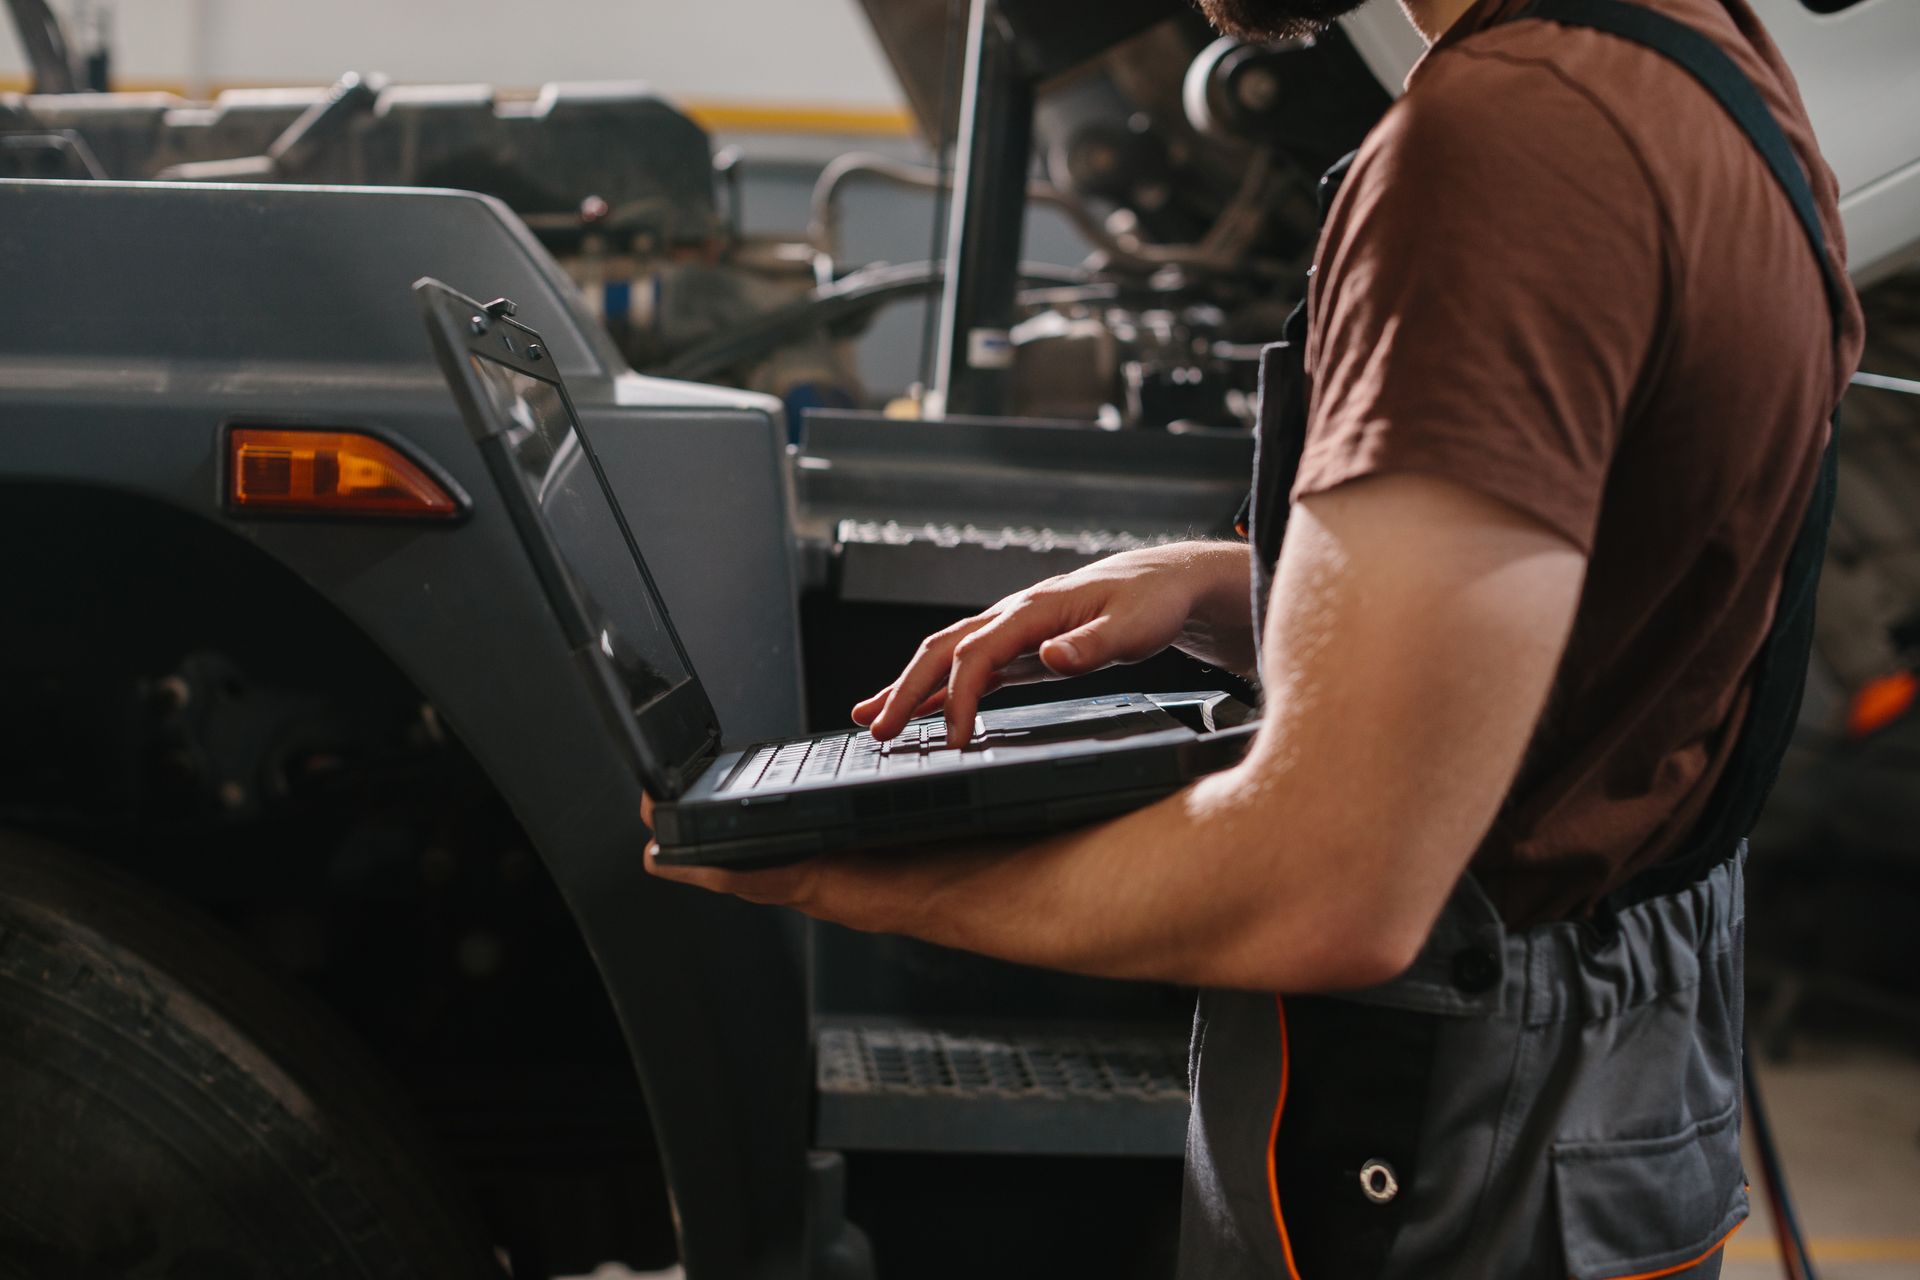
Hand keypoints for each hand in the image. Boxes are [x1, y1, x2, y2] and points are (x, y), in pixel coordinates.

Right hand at [853, 540, 1253, 744]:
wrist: (1163, 581)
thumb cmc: (1150, 602)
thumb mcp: (1132, 628)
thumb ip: (1090, 644)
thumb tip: (1049, 656)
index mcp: (1032, 610)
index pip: (977, 655)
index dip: (959, 698)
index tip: (954, 739)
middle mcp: (1012, 616)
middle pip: (942, 650)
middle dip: (905, 690)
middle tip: (875, 729)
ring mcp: (1013, 630)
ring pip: (946, 656)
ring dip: (909, 688)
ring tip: (871, 720)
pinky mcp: (1021, 647)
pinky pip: (969, 668)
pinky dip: (940, 691)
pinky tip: (922, 713)